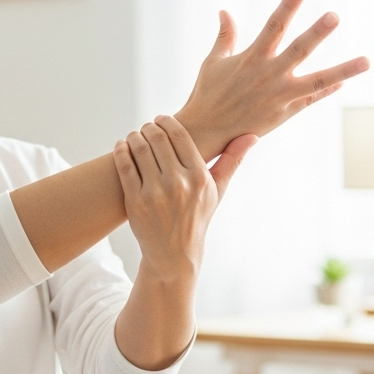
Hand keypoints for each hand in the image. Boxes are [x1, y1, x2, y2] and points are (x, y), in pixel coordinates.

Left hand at [112, 116, 256, 283]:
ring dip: (133, 136)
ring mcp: (155, 193)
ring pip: (139, 149)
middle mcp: (179, 184)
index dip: (166, 121)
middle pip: (157, 138)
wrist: (174, 253)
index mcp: (199, 177)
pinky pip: (125, 167)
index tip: (161, 119)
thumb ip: (232, 160)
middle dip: (149, 127)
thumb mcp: (217, 191)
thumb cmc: (197, 217)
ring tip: (134, 135)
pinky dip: (121, 151)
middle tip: (146, 127)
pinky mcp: (135, 202)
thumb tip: (253, 136)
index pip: (179, 135)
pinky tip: (122, 146)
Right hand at [175, 0, 368, 160]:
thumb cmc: (207, 94)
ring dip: (343, 70)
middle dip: (317, 33)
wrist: (205, 131)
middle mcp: (268, 76)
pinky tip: (342, 82)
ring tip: (367, 61)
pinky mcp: (283, 113)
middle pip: (298, 50)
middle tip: (334, 16)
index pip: (272, 27)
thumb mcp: (213, 62)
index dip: (287, 7)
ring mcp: (278, 96)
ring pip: (316, 80)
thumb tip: (224, 11)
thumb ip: (225, 36)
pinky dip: (327, 90)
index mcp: (251, 58)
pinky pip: (310, 100)